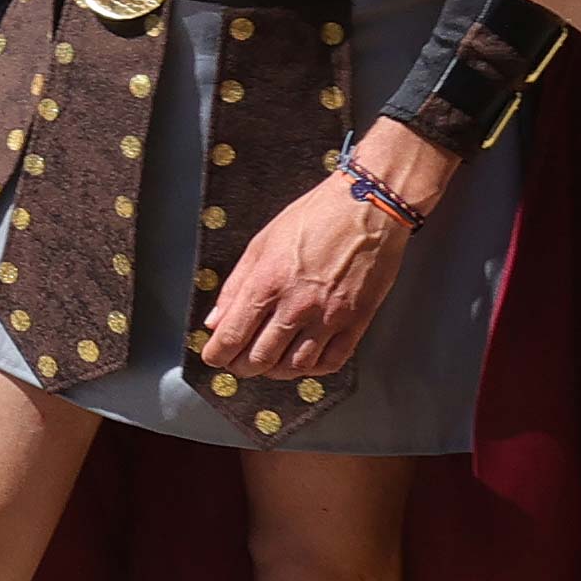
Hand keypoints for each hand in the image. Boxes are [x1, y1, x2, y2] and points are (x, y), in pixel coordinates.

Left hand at [202, 175, 415, 379]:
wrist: (367, 208)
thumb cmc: (313, 218)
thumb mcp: (261, 243)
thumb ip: (236, 285)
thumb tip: (215, 320)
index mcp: (267, 282)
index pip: (233, 334)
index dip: (218, 354)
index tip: (213, 357)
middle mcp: (296, 305)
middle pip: (260, 357)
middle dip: (242, 367)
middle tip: (236, 364)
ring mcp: (329, 317)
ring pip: (294, 366)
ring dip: (274, 371)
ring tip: (266, 364)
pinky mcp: (356, 322)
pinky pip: (331, 362)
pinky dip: (311, 370)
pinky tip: (301, 362)